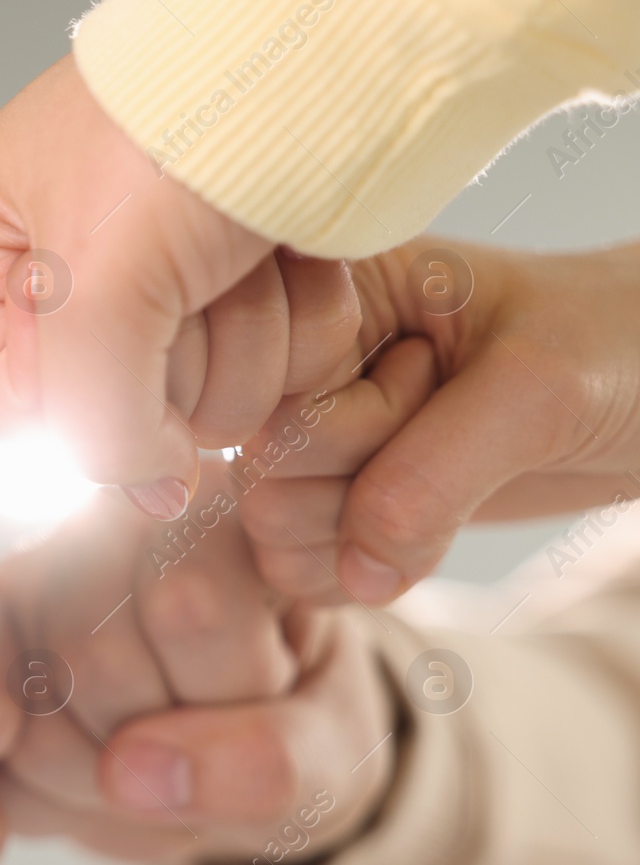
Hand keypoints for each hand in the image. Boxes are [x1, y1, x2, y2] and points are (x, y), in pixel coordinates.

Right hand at [0, 55, 359, 517]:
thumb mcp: (96, 289)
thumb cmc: (183, 127)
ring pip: (214, 400)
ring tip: (247, 258)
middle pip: (122, 408)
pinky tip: (293, 257)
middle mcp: (71, 265)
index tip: (129, 400)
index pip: (11, 404)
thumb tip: (146, 495)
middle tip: (187, 284)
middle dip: (179, 363)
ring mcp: (169, 274)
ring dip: (252, 341)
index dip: (78, 416)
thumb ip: (90, 420)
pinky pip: (284, 368)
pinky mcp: (257, 279)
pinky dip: (306, 322)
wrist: (322, 55)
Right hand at [0, 489, 394, 864]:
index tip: (276, 686)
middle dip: (161, 744)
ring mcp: (19, 593)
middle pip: (94, 662)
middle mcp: (96, 526)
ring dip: (102, 782)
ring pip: (30, 718)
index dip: (234, 689)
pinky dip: (46, 799)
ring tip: (157, 759)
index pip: (189, 602)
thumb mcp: (331, 751)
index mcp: (208, 507)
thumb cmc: (291, 725)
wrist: (228, 766)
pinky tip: (96, 772)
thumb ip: (271, 763)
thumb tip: (129, 775)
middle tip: (209, 739)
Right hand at [240, 238, 639, 604]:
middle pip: (261, 473)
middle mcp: (307, 365)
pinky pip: (299, 569)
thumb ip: (431, 474)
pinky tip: (426, 527)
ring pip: (271, 530)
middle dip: (362, 483)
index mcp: (329, 293)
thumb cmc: (624, 346)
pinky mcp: (342, 500)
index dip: (350, 421)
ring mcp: (321, 437)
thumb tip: (356, 569)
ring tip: (447, 479)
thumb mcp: (536, 392)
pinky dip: (363, 571)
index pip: (264, 395)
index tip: (431, 373)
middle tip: (449, 432)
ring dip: (363, 535)